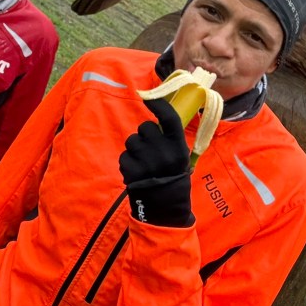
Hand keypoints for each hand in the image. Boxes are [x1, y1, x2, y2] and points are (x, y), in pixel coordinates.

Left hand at [119, 98, 192, 226]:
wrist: (166, 209)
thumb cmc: (174, 179)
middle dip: (144, 135)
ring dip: (135, 149)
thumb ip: (169, 139)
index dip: (158, 104)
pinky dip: (128, 163)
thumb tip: (157, 115)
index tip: (147, 96)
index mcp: (178, 147)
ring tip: (144, 163)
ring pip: (132, 141)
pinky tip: (137, 173)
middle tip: (150, 149)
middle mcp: (163, 152)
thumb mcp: (181, 158)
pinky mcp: (131, 171)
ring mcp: (146, 162)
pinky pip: (124, 156)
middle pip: (145, 128)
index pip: (169, 118)